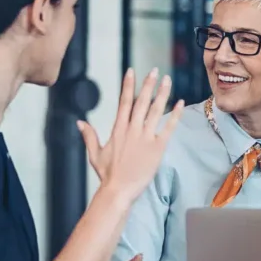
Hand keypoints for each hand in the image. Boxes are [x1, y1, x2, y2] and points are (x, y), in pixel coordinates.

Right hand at [77, 68, 184, 202]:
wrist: (119, 190)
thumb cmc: (108, 174)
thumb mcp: (95, 153)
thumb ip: (89, 135)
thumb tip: (79, 122)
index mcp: (118, 129)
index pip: (124, 102)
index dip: (128, 85)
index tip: (132, 71)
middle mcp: (132, 130)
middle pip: (141, 102)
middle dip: (148, 85)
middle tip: (155, 71)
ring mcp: (146, 137)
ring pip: (155, 111)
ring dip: (162, 94)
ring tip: (168, 80)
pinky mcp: (158, 147)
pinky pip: (168, 127)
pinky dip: (175, 114)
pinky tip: (181, 103)